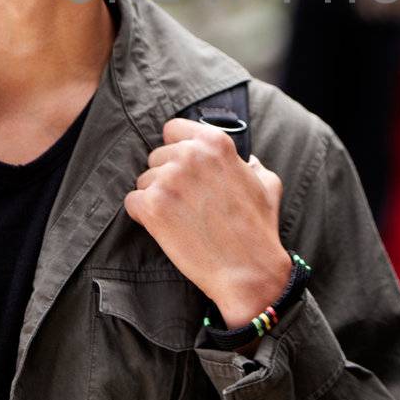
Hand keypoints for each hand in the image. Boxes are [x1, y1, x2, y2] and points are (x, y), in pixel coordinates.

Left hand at [124, 119, 289, 327]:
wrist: (248, 270)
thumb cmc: (258, 229)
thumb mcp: (267, 183)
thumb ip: (249, 163)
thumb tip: (245, 159)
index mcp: (215, 142)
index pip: (173, 129)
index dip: (175, 149)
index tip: (182, 168)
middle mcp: (189, 154)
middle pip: (156, 157)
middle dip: (167, 177)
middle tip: (186, 203)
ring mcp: (169, 179)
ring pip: (143, 181)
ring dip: (156, 198)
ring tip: (181, 219)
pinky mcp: (152, 207)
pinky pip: (132, 203)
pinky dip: (144, 216)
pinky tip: (166, 228)